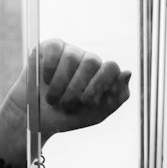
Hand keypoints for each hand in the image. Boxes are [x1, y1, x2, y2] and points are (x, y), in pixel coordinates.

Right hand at [0, 40, 130, 140]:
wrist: (38, 119)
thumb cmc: (69, 116)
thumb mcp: (96, 114)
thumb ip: (117, 97)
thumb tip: (128, 72)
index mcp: (102, 75)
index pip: (111, 67)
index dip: (100, 84)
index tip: (86, 101)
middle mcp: (88, 60)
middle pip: (92, 62)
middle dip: (77, 88)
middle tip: (66, 105)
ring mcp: (69, 52)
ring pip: (71, 58)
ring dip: (60, 85)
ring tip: (52, 99)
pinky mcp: (50, 48)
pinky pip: (54, 50)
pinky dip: (48, 69)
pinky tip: (44, 81)